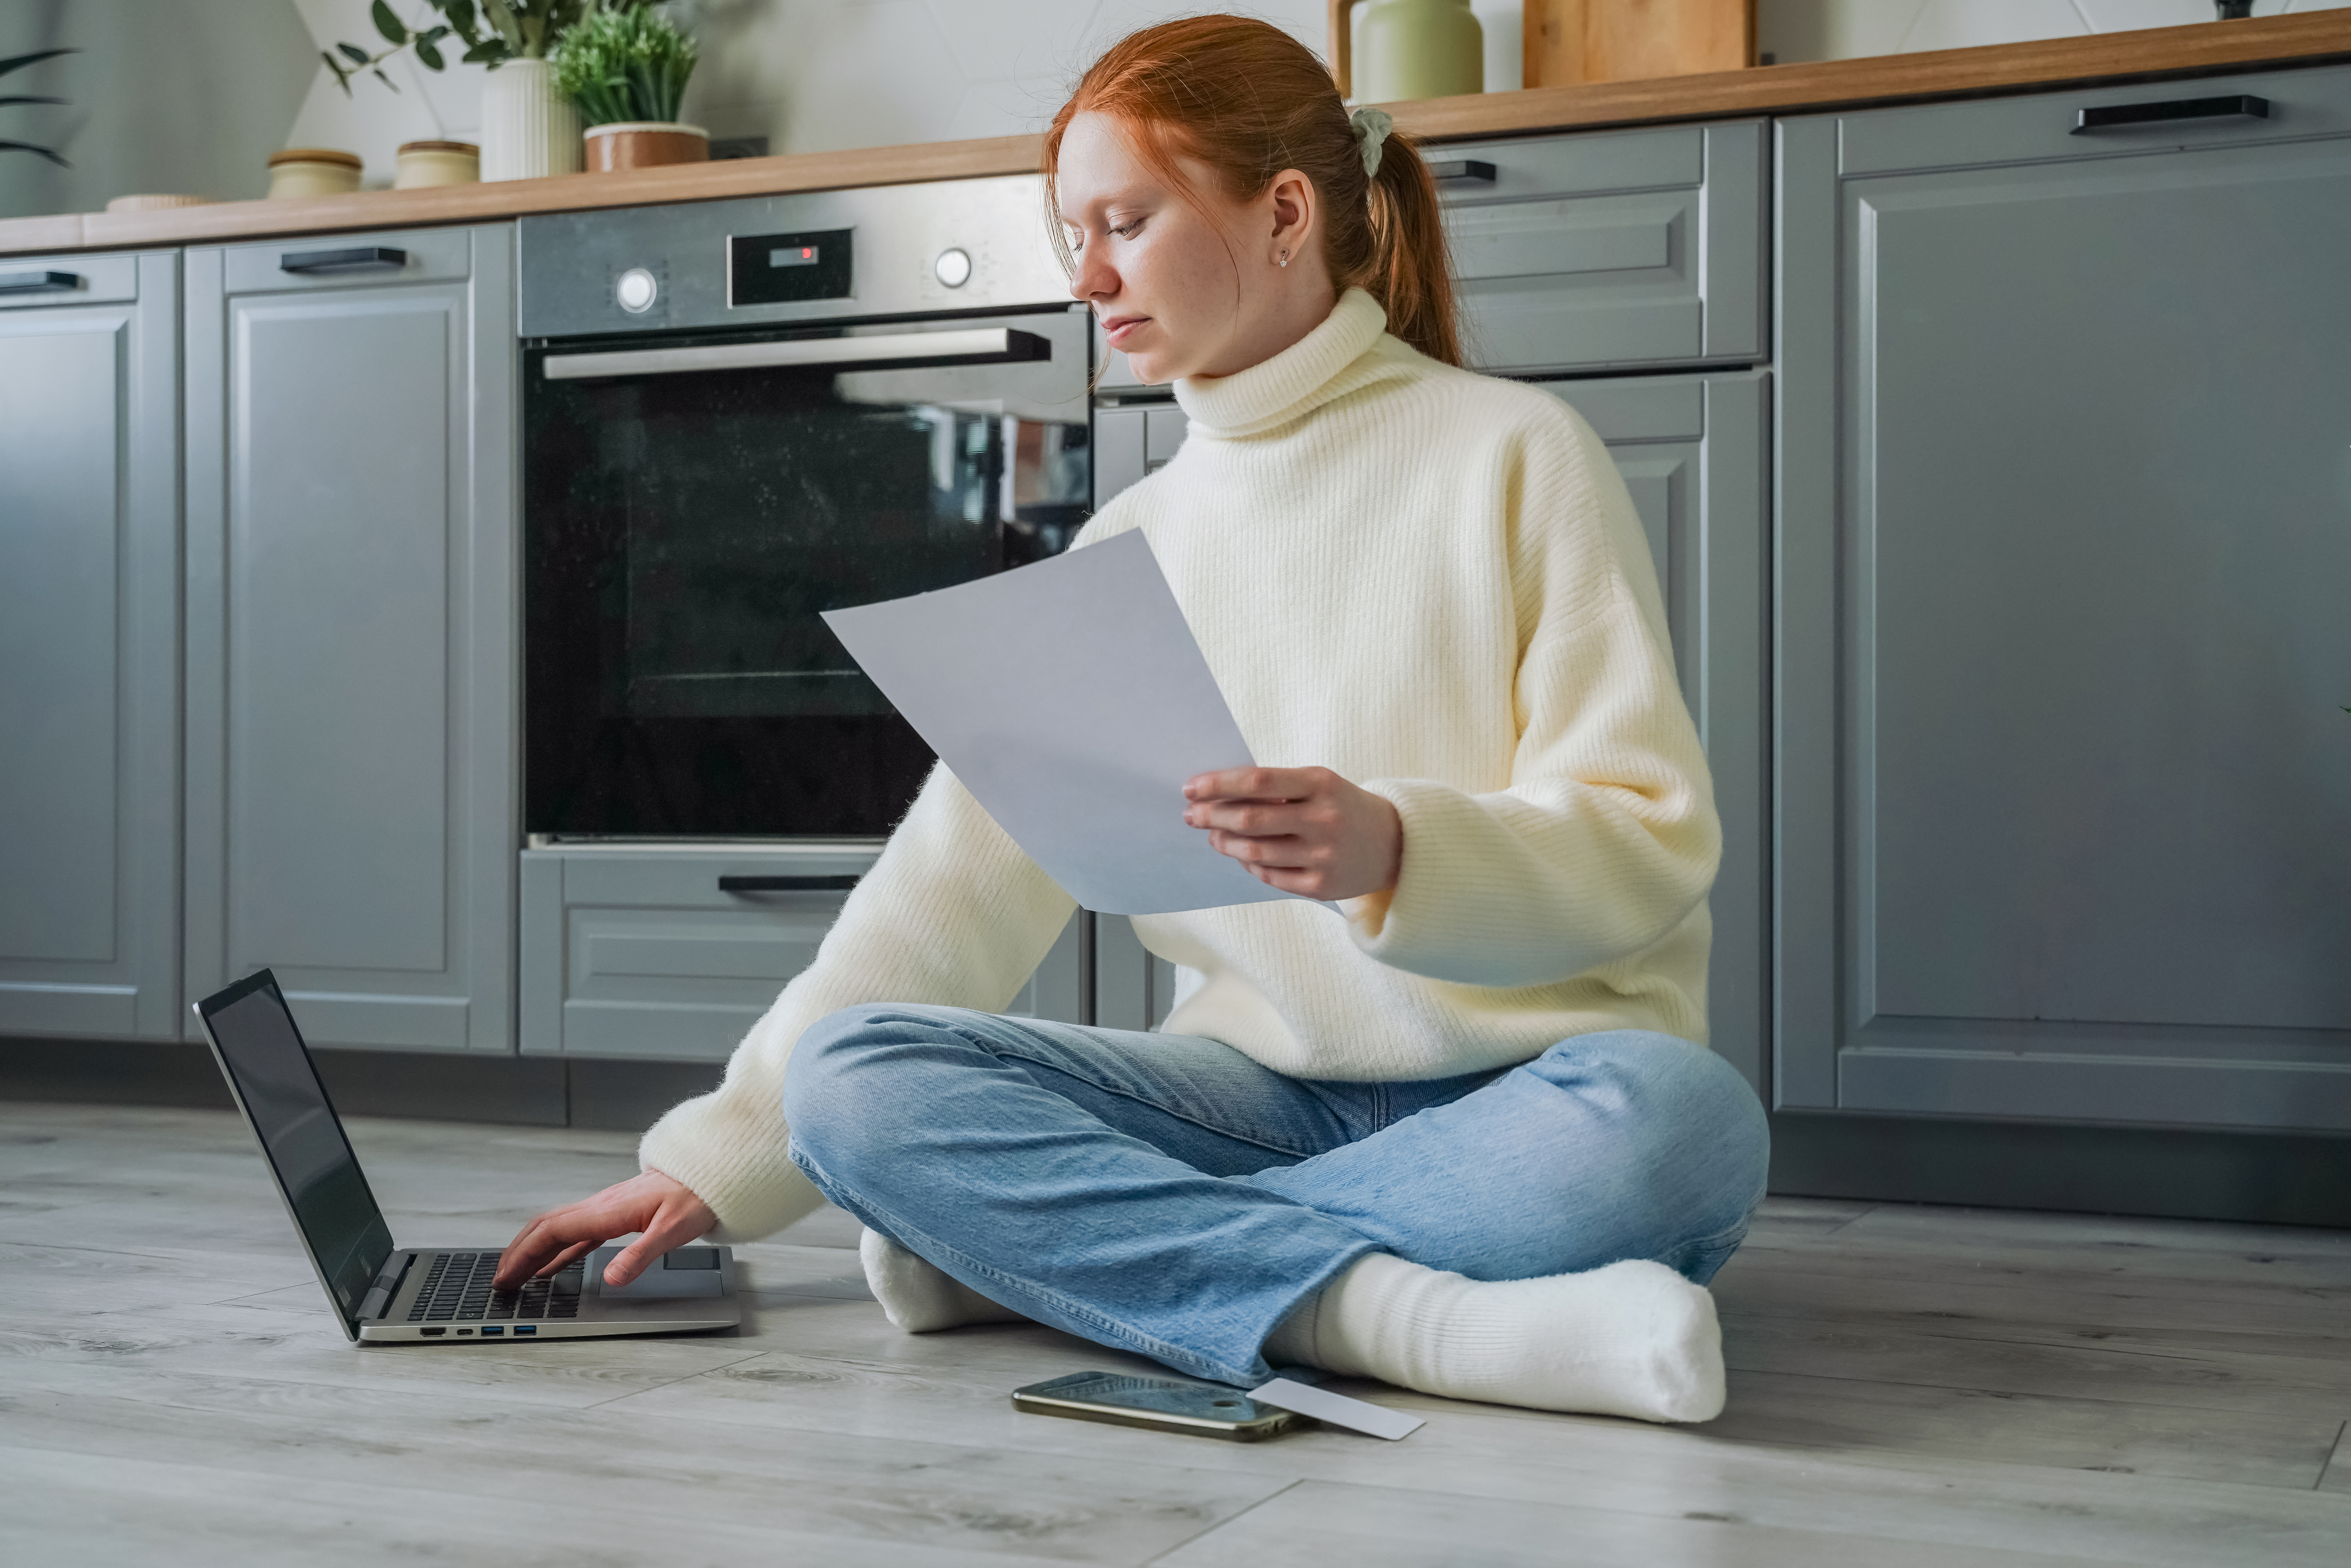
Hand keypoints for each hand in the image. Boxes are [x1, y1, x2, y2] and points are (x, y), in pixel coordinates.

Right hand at [494, 1169, 716, 1289]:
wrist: (710, 1171)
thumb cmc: (695, 1195)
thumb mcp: (673, 1230)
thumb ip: (641, 1255)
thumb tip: (613, 1278)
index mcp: (608, 1210)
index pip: (554, 1231)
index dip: (526, 1254)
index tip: (507, 1275)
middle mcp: (601, 1206)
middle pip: (547, 1228)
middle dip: (519, 1253)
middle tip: (501, 1279)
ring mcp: (606, 1209)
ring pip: (558, 1228)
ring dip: (534, 1250)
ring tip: (517, 1274)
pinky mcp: (615, 1214)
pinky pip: (578, 1233)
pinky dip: (558, 1250)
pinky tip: (553, 1266)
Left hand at [1182, 765, 1402, 900]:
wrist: (1395, 844)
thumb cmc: (1343, 806)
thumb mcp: (1319, 784)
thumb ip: (1277, 787)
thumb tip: (1219, 794)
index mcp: (1321, 784)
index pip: (1258, 782)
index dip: (1218, 785)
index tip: (1191, 788)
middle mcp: (1323, 820)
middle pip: (1251, 820)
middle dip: (1212, 816)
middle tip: (1191, 814)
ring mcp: (1323, 856)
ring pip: (1255, 852)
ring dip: (1224, 843)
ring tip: (1213, 835)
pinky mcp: (1322, 886)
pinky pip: (1269, 876)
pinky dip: (1248, 864)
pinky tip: (1240, 854)